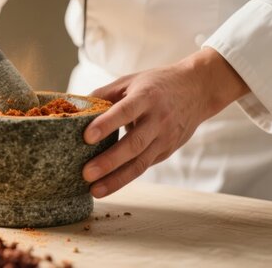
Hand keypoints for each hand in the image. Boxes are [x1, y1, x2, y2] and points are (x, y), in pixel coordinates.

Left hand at [82, 48, 249, 197]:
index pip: (125, 112)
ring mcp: (165, 138)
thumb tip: (73, 109)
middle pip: (134, 144)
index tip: (87, 137)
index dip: (107, 125)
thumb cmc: (156, 84)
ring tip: (94, 190)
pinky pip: (143, 166)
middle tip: (86, 174)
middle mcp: (158, 119)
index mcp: (146, 97)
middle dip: (109, 161)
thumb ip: (102, 94)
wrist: (198, 89)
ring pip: (140, 163)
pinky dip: (125, 178)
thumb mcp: (130, 81)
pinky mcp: (166, 151)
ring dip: (116, 180)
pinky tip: (106, 186)